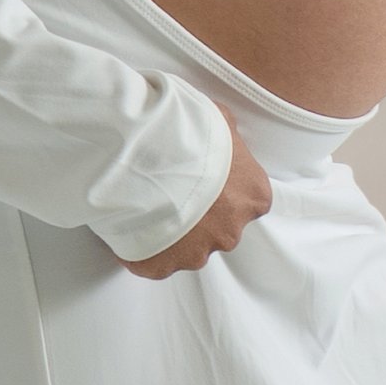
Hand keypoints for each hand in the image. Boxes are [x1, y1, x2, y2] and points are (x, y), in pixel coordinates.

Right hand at [120, 118, 273, 276]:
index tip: (205, 181)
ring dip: (172, 232)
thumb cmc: (183, 134)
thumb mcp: (216, 119)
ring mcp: (197, 252)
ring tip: (148, 204)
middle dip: (199, 215)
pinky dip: (143, 248)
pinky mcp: (162, 265)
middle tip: (172, 190)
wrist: (141, 155)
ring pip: (188, 248)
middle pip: (219, 228)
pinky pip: (154, 261)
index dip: (224, 191)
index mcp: (253, 196)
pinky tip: (131, 222)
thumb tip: (221, 131)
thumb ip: (226, 135)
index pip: (249, 201)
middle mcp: (231, 230)